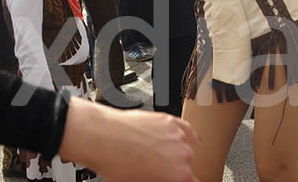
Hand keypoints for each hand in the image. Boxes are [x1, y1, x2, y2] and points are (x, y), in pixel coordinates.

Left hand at [60, 99, 199, 181]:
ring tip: (153, 155)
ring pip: (184, 149)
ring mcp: (178, 137)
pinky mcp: (171, 121)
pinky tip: (193, 141)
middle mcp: (184, 156)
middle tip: (155, 171)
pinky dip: (190, 137)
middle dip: (172, 170)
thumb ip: (159, 180)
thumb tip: (160, 177)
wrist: (104, 137)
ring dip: (174, 153)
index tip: (169, 178)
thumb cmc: (117, 163)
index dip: (178, 181)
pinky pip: (187, 130)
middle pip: (185, 167)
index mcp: (179, 176)